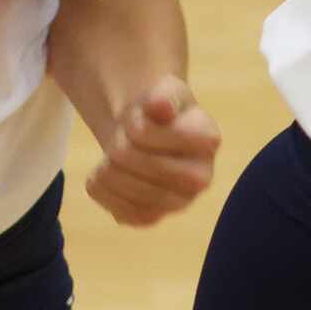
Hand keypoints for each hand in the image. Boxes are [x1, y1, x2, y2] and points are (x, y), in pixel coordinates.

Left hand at [86, 76, 221, 226]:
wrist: (144, 135)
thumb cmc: (155, 112)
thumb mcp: (161, 92)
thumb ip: (162, 96)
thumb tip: (160, 106)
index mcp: (208, 138)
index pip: (171, 136)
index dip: (141, 126)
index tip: (135, 119)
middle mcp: (202, 177)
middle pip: (150, 166)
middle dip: (121, 147)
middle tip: (117, 138)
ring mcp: (178, 202)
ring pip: (132, 191)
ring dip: (108, 169)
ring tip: (107, 156)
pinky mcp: (153, 218)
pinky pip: (122, 212)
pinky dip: (102, 191)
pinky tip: (102, 175)